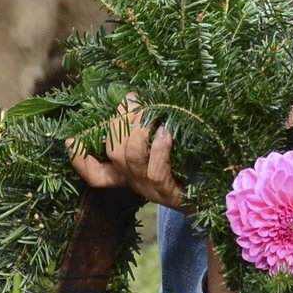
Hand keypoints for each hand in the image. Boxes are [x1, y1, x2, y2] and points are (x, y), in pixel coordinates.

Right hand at [67, 95, 182, 207]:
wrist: (221, 197)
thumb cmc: (192, 167)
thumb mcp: (166, 148)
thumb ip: (148, 129)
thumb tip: (136, 95)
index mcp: (130, 175)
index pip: (95, 174)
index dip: (79, 160)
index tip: (70, 140)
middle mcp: (136, 184)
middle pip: (112, 153)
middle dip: (119, 122)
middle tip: (133, 99)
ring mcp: (152, 190)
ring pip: (129, 158)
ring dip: (138, 130)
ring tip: (152, 113)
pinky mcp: (170, 193)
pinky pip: (154, 169)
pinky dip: (158, 147)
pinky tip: (167, 132)